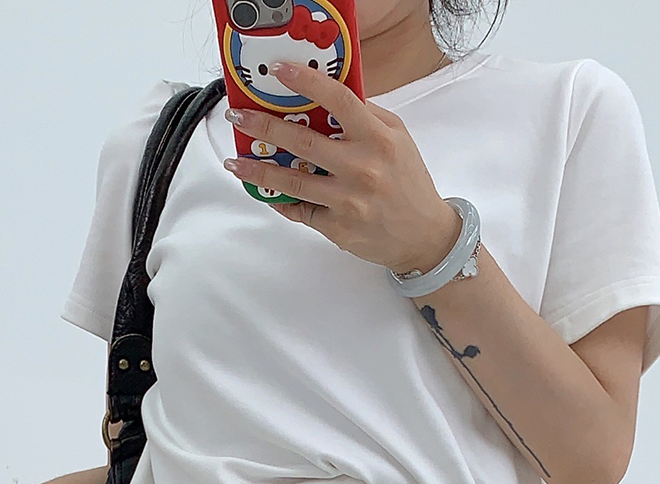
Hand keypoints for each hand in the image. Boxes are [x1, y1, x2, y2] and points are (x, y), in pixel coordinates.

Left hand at [222, 59, 463, 277]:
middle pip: (303, 142)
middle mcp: (361, 168)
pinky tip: (264, 191)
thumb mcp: (398, 138)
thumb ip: (367, 116)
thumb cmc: (408, 183)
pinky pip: (301, 211)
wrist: (424, 236)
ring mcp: (347, 201)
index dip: (306, 82)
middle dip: (265, 126)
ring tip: (235, 162)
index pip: (338, 100)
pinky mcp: (337, 227)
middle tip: (238, 117)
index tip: (279, 71)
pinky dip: (281, 201)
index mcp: (377, 138)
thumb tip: (329, 98)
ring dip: (259, 170)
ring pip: (293, 182)